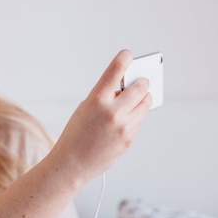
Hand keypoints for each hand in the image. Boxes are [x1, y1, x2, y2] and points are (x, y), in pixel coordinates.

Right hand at [51, 49, 151, 185]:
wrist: (72, 163)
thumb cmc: (76, 134)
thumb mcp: (86, 108)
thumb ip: (105, 97)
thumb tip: (127, 90)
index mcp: (97, 100)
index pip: (116, 70)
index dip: (124, 58)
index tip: (129, 54)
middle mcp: (113, 112)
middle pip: (139, 88)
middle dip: (142, 82)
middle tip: (142, 80)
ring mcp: (124, 127)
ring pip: (144, 104)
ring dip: (144, 98)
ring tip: (141, 96)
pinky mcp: (129, 139)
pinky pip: (138, 122)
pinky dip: (134, 118)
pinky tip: (124, 121)